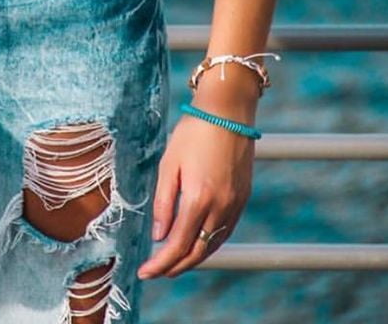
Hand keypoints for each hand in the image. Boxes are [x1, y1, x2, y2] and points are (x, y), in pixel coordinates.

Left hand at [138, 113, 254, 278]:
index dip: (161, 263)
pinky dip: (208, 244)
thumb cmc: (193, 133)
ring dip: (192, 258)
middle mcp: (220, 208)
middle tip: (156, 272)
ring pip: (213, 245)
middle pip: (197, 252)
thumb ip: (163, 202)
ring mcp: (234, 206)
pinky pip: (224, 232)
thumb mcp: (169, 164)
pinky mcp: (242, 200)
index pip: (178, 245)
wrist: (227, 114)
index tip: (145, 272)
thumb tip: (158, 236)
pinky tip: (196, 243)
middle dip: (175, 267)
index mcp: (198, 199)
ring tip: (173, 262)